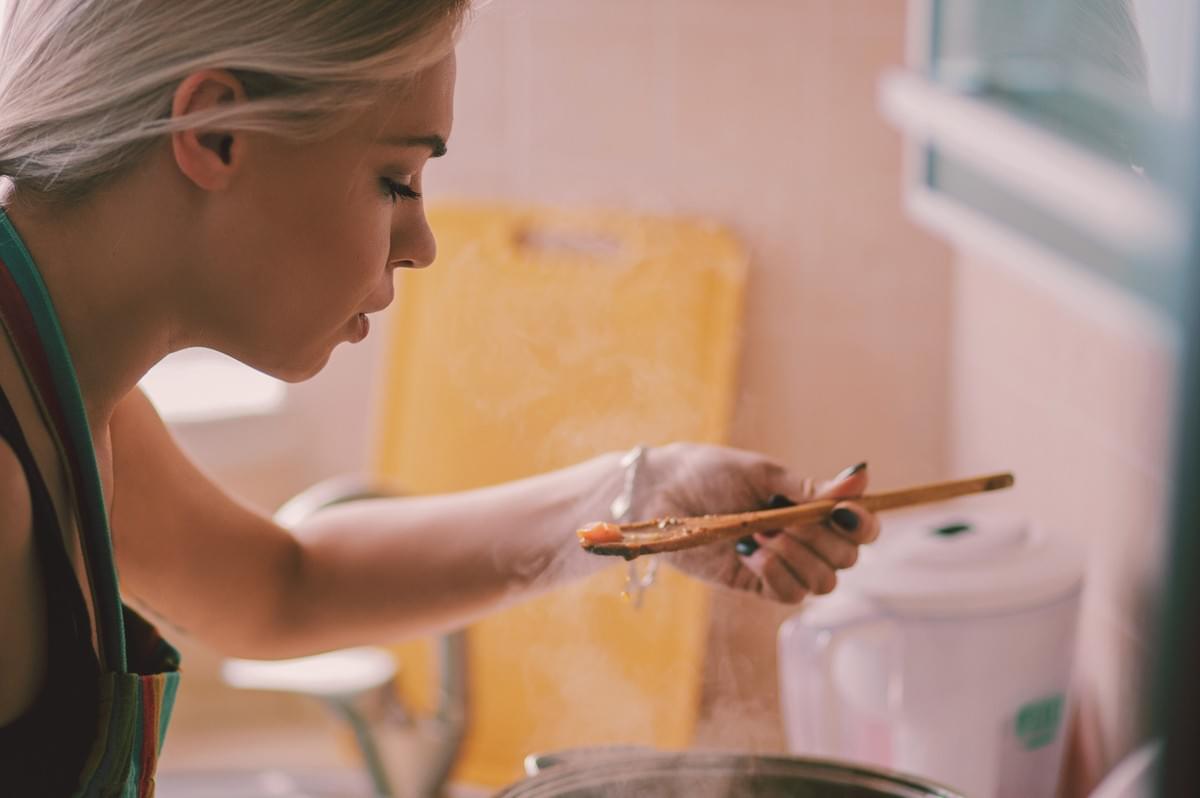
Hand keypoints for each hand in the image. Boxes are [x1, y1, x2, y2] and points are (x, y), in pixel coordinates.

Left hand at [635, 443, 879, 602]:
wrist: (660, 491)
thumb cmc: (709, 473)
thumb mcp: (764, 474)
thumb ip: (810, 487)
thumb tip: (861, 477)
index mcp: (809, 507)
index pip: (859, 528)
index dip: (863, 525)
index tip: (844, 513)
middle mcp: (801, 539)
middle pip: (845, 559)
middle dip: (823, 539)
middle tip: (785, 519)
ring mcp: (779, 564)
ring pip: (822, 582)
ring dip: (799, 557)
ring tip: (762, 532)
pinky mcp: (753, 584)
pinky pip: (788, 595)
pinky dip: (776, 572)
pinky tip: (749, 551)